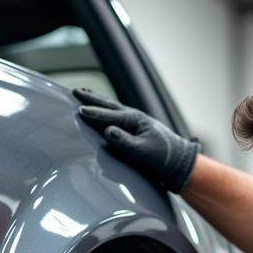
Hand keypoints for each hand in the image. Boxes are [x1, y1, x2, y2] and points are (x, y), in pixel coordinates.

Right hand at [74, 88, 198, 192]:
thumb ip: (125, 142)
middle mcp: (134, 117)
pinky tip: (100, 110)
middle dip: (91, 99)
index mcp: (135, 120)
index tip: (79, 110)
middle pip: (108, 105)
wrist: (178, 161)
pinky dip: (104, 111)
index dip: (94, 113)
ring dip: (97, 101)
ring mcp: (134, 122)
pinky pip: (114, 117)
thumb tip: (108, 131)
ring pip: (111, 108)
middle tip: (74, 91)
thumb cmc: (163, 157)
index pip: (110, 115)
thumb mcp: (144, 152)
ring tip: (83, 94)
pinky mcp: (134, 130)